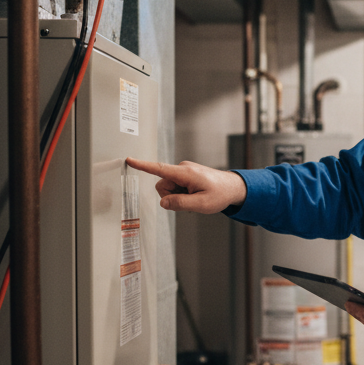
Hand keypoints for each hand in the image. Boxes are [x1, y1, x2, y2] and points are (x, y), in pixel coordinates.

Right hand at [125, 157, 246, 212]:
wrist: (233, 187)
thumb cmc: (220, 194)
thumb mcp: (201, 204)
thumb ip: (180, 204)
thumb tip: (163, 202)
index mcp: (185, 173)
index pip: (159, 169)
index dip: (143, 166)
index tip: (130, 160)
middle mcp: (183, 169)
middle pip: (162, 186)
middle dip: (171, 197)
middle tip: (189, 202)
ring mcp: (184, 171)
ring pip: (168, 188)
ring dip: (177, 196)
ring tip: (194, 198)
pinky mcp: (185, 175)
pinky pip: (175, 187)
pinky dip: (182, 194)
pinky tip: (194, 195)